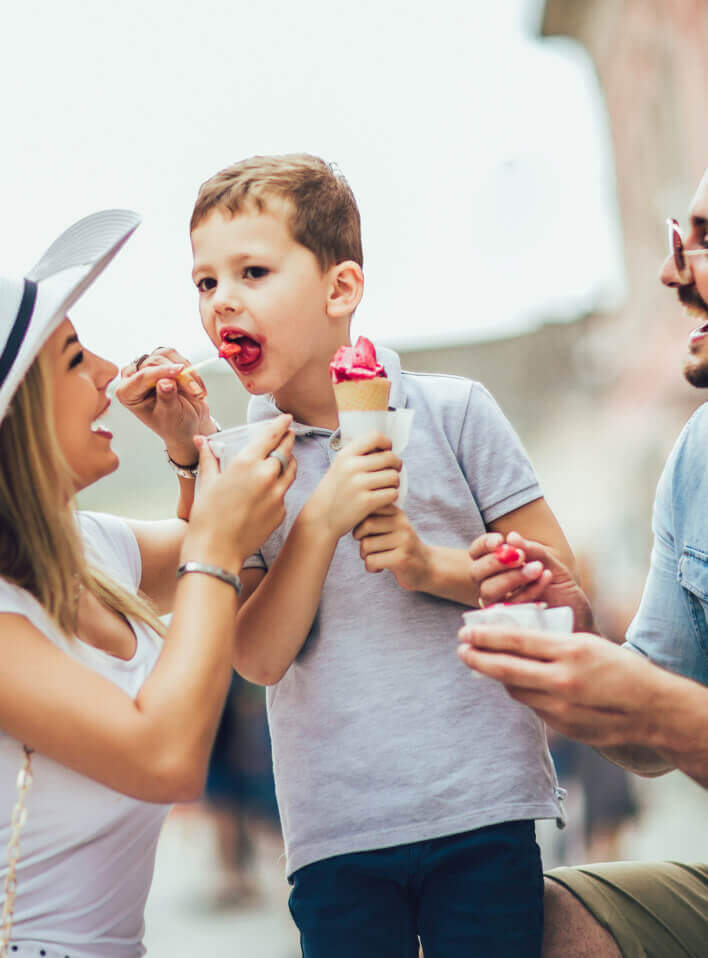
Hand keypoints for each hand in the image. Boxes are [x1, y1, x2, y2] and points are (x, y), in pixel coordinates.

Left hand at [116, 348, 215, 464]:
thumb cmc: (174, 424)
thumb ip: (166, 398)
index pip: (142, 376)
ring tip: (196, 392)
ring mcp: (147, 368)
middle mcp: (133, 378)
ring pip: (165, 355)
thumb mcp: (170, 415)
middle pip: (153, 362)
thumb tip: (166, 382)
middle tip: (195, 392)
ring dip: (185, 371)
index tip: (179, 371)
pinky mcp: (162, 362)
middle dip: (178, 376)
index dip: (162, 372)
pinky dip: (189, 368)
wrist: (187, 423)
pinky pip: (175, 355)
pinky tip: (195, 385)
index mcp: (127, 393)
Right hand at [183, 414, 295, 569]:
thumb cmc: (207, 517)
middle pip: (286, 451)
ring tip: (285, 458)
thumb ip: (209, 458)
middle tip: (289, 434)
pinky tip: (270, 490)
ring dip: (289, 462)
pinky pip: (284, 494)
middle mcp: (266, 476)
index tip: (287, 418)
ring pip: (290, 471)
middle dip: (288, 440)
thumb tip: (201, 441)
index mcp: (246, 463)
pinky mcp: (281, 512)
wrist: (216, 551)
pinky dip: (280, 488)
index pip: (271, 435)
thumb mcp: (207, 482)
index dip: (281, 424)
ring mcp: (277, 495)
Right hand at [307, 431, 401, 539]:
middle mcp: (351, 467)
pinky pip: (392, 493)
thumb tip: (385, 447)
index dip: (387, 443)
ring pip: (394, 477)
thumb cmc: (334, 491)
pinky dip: (391, 496)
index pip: (375, 436)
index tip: (387, 451)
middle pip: (390, 457)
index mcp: (345, 455)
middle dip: (396, 465)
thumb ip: (358, 455)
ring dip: (395, 483)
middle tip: (393, 471)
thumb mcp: (339, 466)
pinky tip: (383, 499)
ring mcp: (359, 485)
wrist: (321, 518)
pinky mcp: (366, 502)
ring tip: (387, 487)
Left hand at [353, 505, 429, 589]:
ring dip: (365, 556)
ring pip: (366, 545)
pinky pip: (372, 561)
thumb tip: (347, 514)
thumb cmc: (401, 547)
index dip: (359, 522)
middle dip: (360, 539)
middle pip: (365, 526)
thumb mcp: (393, 527)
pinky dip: (371, 567)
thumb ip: (375, 518)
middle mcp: (402, 524)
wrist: (427, 567)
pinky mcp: (401, 559)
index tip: (365, 533)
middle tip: (367, 547)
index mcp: (397, 513)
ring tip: (375, 558)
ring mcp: (403, 541)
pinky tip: (379, 568)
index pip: (369, 508)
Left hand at [456, 625, 660, 746]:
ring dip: (497, 676)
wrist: (652, 709)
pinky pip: (532, 706)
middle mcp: (562, 679)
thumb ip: (553, 644)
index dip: (486, 636)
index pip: (516, 641)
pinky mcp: (562, 726)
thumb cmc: (621, 668)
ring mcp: (561, 707)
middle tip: (461, 649)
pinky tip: (517, 682)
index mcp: (570, 650)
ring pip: (515, 689)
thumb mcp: (588, 643)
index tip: (466, 632)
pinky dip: (522, 692)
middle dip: (477, 657)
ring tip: (484, 663)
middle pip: (505, 668)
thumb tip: (514, 640)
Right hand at [468, 531, 592, 630]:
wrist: (579, 616)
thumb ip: (532, 550)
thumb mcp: (551, 563)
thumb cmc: (561, 587)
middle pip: (476, 572)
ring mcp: (498, 606)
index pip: (476, 552)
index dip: (483, 545)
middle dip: (496, 562)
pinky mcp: (510, 622)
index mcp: (496, 567)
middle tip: (521, 556)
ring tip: (538, 568)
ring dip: (513, 577)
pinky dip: (530, 590)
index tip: (500, 540)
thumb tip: (512, 537)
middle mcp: (491, 586)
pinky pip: (510, 606)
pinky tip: (546, 578)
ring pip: (488, 590)